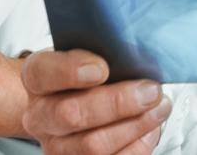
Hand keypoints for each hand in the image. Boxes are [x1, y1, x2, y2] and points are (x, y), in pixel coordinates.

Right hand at [22, 48, 171, 154]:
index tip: (101, 69)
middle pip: (71, 115)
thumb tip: (133, 55)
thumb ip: (102, 50)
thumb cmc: (84, 72)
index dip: (70, 71)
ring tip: (159, 108)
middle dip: (118, 104)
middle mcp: (40, 115)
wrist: (72, 99)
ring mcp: (56, 145)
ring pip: (92, 146)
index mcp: (38, 78)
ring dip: (134, 127)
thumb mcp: (87, 51)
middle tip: (150, 91)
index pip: (44, 72)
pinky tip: (150, 130)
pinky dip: (136, 147)